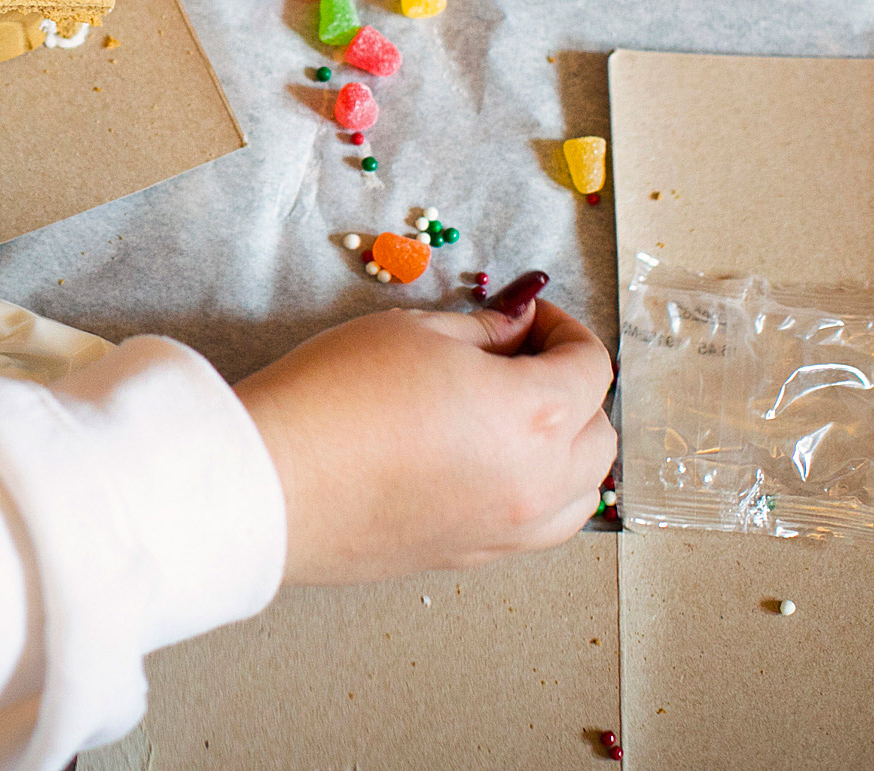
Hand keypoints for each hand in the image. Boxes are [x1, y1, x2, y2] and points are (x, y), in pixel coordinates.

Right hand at [233, 290, 615, 585]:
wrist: (273, 481)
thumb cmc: (334, 396)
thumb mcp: (412, 332)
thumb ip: (483, 330)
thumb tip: (516, 325)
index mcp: (533, 413)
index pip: (591, 367)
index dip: (566, 330)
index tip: (530, 317)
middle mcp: (538, 480)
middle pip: (600, 433)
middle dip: (575, 387)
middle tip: (521, 357)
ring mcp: (508, 528)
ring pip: (583, 491)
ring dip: (569, 449)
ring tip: (516, 417)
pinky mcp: (472, 555)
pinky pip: (542, 527)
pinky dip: (542, 493)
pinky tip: (495, 464)